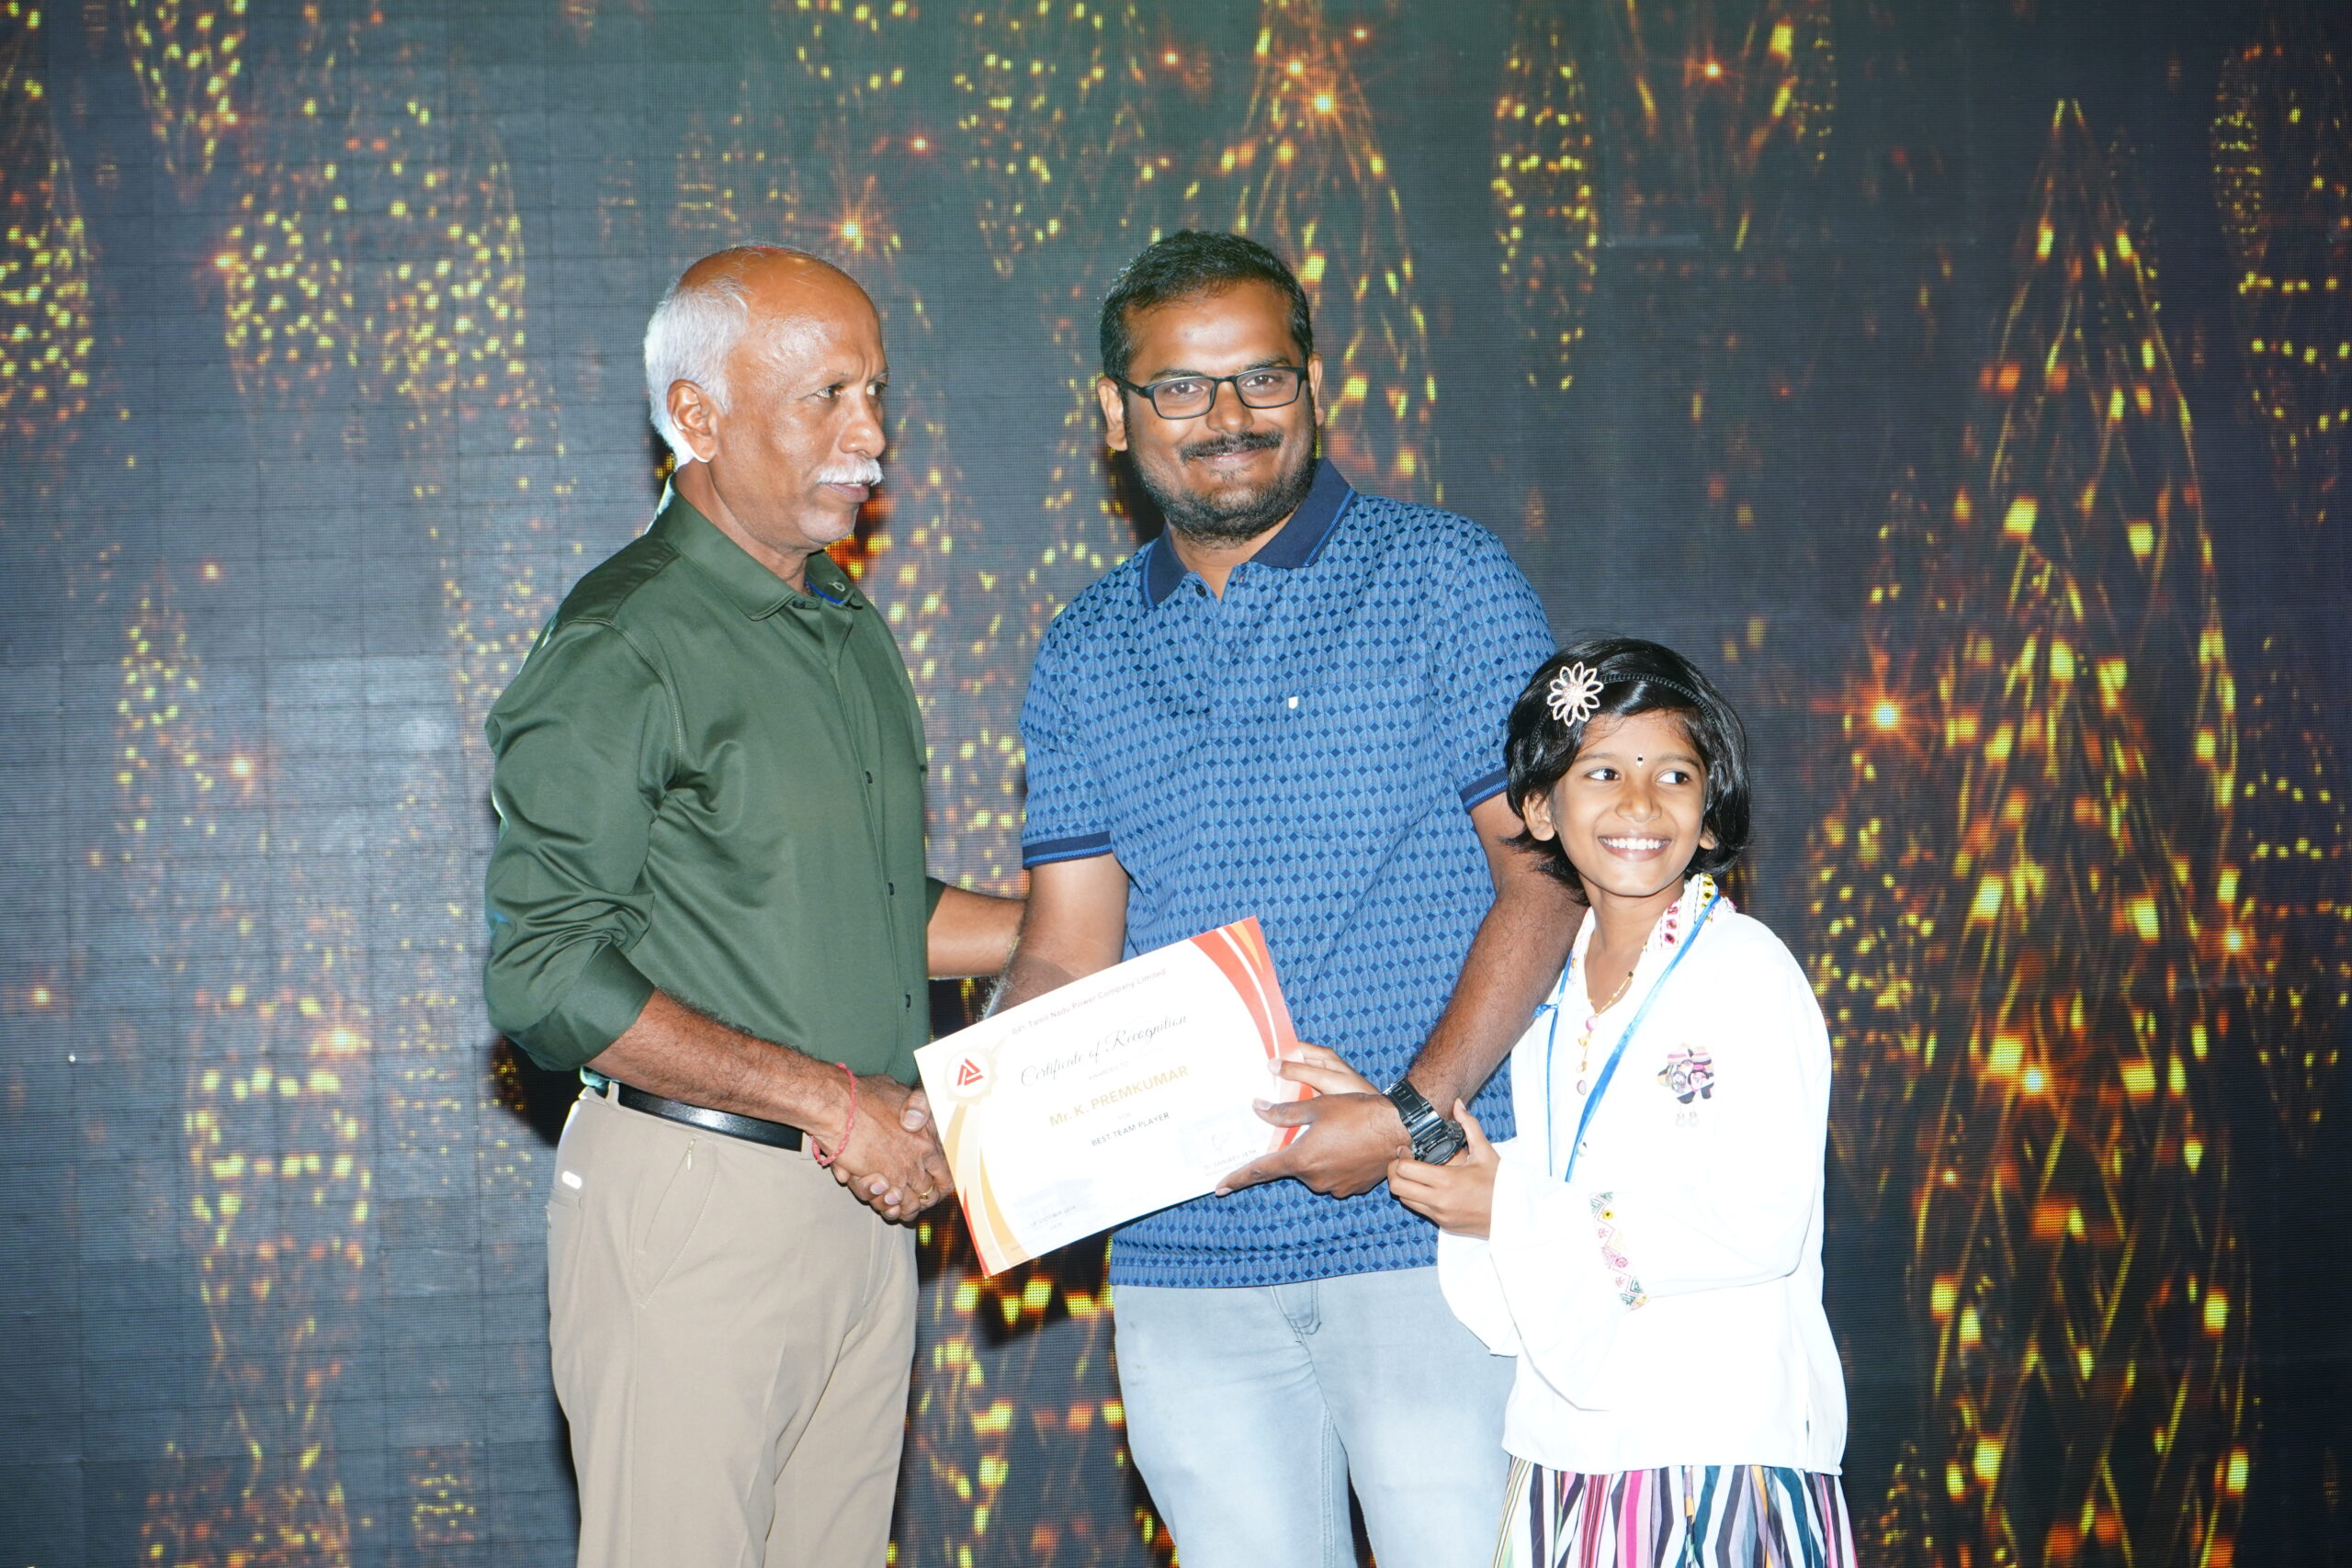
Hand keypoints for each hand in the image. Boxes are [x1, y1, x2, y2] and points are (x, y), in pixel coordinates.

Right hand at [828, 1075, 954, 1222]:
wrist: (838, 1105)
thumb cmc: (862, 1095)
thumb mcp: (897, 1091)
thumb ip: (911, 1106)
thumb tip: (914, 1118)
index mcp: (928, 1133)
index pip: (946, 1169)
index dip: (941, 1182)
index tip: (934, 1187)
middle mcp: (921, 1153)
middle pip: (931, 1190)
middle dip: (923, 1199)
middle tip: (916, 1201)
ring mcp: (904, 1169)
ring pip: (912, 1202)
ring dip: (905, 1207)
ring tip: (899, 1206)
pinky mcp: (883, 1180)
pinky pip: (892, 1206)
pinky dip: (889, 1210)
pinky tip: (887, 1207)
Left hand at [1217, 1042, 1407, 1198]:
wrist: (1400, 1130)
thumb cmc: (1358, 1114)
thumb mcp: (1317, 1105)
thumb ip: (1284, 1111)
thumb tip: (1258, 1108)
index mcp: (1300, 1159)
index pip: (1260, 1171)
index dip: (1238, 1178)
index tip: (1220, 1187)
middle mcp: (1314, 1178)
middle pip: (1293, 1165)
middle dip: (1298, 1149)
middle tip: (1317, 1128)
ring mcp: (1334, 1187)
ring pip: (1313, 1170)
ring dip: (1318, 1155)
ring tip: (1339, 1133)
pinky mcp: (1351, 1189)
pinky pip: (1332, 1176)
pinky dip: (1335, 1162)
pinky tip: (1350, 1145)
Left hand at [1387, 1101, 1497, 1237]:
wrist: (1516, 1215)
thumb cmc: (1502, 1183)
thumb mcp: (1486, 1152)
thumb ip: (1469, 1126)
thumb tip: (1458, 1104)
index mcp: (1447, 1181)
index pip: (1404, 1170)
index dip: (1400, 1157)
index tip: (1406, 1150)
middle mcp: (1439, 1201)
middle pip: (1397, 1187)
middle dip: (1394, 1172)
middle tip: (1403, 1161)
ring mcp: (1440, 1215)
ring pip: (1405, 1200)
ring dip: (1405, 1186)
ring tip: (1415, 1174)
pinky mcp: (1444, 1224)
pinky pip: (1420, 1210)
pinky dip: (1418, 1198)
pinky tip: (1428, 1187)